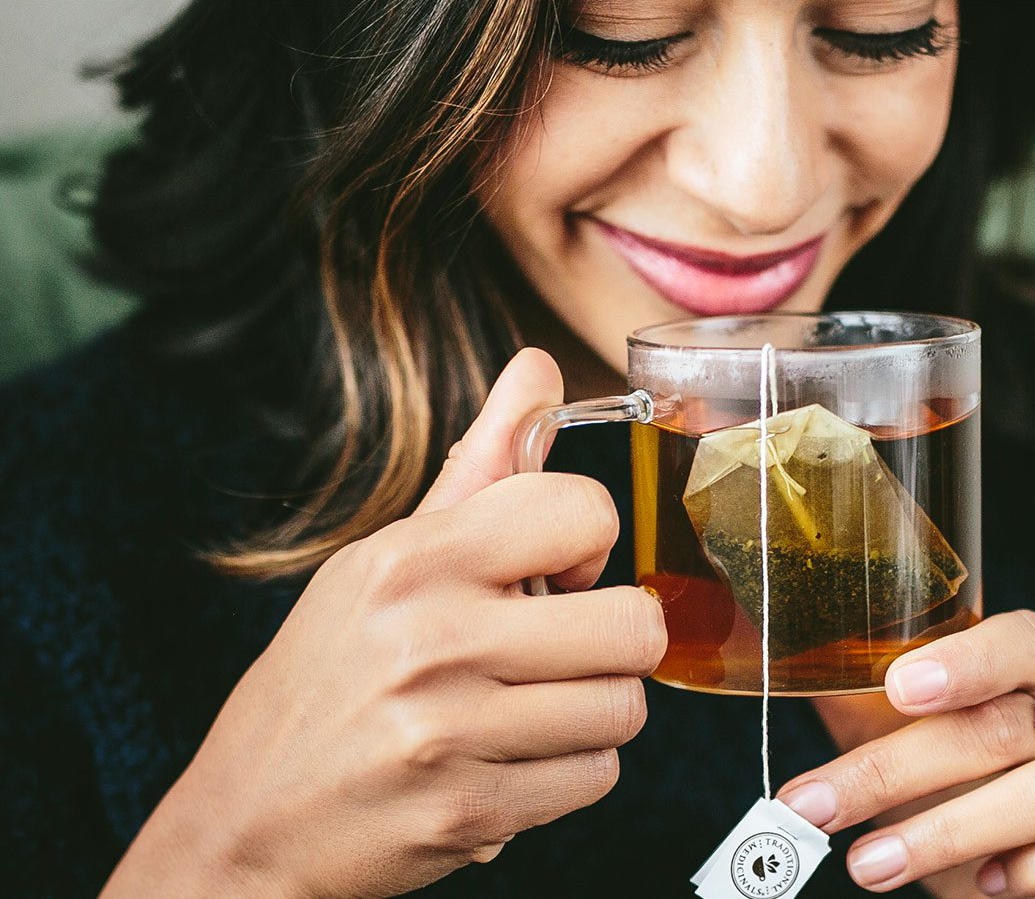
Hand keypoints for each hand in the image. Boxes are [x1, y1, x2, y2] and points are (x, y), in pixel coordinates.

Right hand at [102, 349, 665, 897]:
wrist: (250, 817)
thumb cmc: (329, 679)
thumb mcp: (388, 559)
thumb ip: (480, 466)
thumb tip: (538, 368)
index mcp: (414, 558)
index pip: (585, 511)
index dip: (592, 545)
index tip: (560, 573)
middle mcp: (430, 638)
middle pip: (634, 624)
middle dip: (615, 643)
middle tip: (564, 651)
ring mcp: (447, 730)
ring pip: (625, 707)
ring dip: (593, 713)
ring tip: (531, 710)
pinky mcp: (466, 809)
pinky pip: (597, 777)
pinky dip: (569, 774)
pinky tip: (513, 760)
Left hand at [783, 611, 1034, 896]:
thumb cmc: (974, 789)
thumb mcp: (915, 742)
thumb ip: (867, 707)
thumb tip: (783, 667)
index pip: (1022, 640)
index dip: (966, 658)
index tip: (900, 687)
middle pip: (1003, 729)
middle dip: (896, 771)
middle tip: (813, 809)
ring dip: (947, 832)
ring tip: (868, 865)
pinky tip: (990, 885)